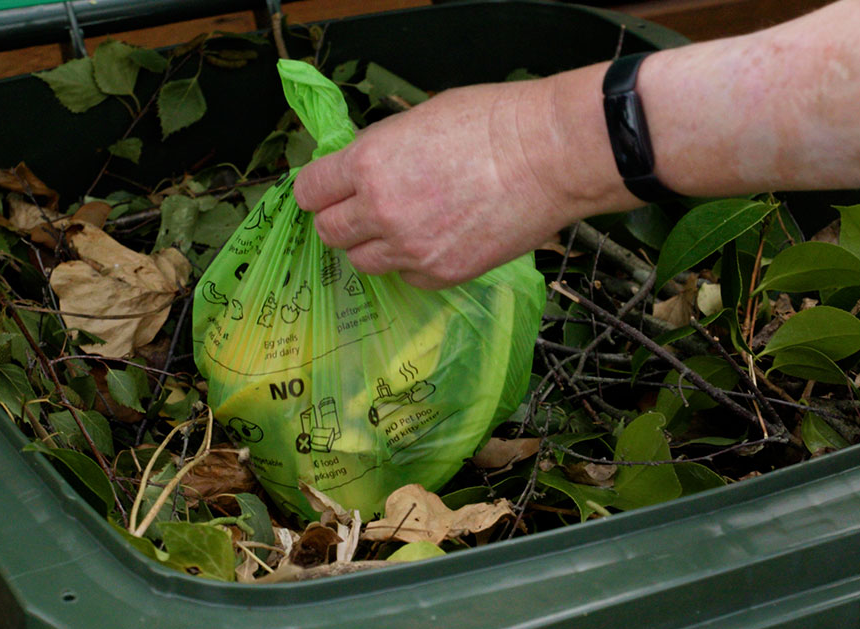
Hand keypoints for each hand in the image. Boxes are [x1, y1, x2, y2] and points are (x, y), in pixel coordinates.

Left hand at [293, 76, 629, 288]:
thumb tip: (362, 169)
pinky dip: (413, 264)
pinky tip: (437, 239)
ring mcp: (411, 248)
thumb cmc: (493, 122)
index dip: (319, 189)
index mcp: (367, 163)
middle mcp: (380, 211)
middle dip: (341, 220)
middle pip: (329, 233)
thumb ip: (380, 150)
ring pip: (363, 262)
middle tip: (364, 210)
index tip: (329, 190)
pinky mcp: (443, 273)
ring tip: (404, 226)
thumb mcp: (419, 119)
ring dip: (374, 246)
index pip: (310, 191)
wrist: (549, 155)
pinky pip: (407, 278)